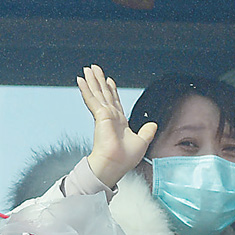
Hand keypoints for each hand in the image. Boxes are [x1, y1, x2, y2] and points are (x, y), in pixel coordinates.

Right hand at [77, 65, 156, 187]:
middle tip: (94, 69)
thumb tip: (153, 124)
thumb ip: (147, 132)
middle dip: (100, 81)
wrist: (115, 164)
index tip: (109, 81)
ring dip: (92, 81)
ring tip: (87, 69)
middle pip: (105, 94)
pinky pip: (92, 99)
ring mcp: (104, 115)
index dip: (112, 91)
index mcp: (119, 123)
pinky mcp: (100, 115)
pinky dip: (86, 89)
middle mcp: (110, 117)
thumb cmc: (125, 159)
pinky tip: (81, 80)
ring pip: (97, 93)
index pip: (115, 102)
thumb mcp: (142, 142)